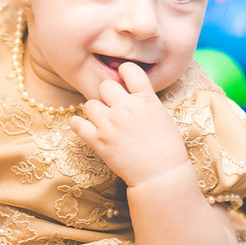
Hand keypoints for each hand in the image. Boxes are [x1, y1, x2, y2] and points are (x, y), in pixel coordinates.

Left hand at [70, 62, 189, 186]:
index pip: (129, 70)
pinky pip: (77, 124)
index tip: (124, 79)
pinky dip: (79, 124)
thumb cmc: (168, 147)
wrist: (160, 174)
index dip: (125, 72)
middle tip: (114, 106)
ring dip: (96, 111)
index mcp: (146, 99)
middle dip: (109, 94)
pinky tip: (87, 127)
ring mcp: (110, 124)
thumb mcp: (162, 115)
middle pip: (105, 86)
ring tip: (104, 120)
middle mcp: (126, 108)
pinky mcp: (98, 141)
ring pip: (90, 104)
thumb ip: (145, 100)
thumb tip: (130, 92)